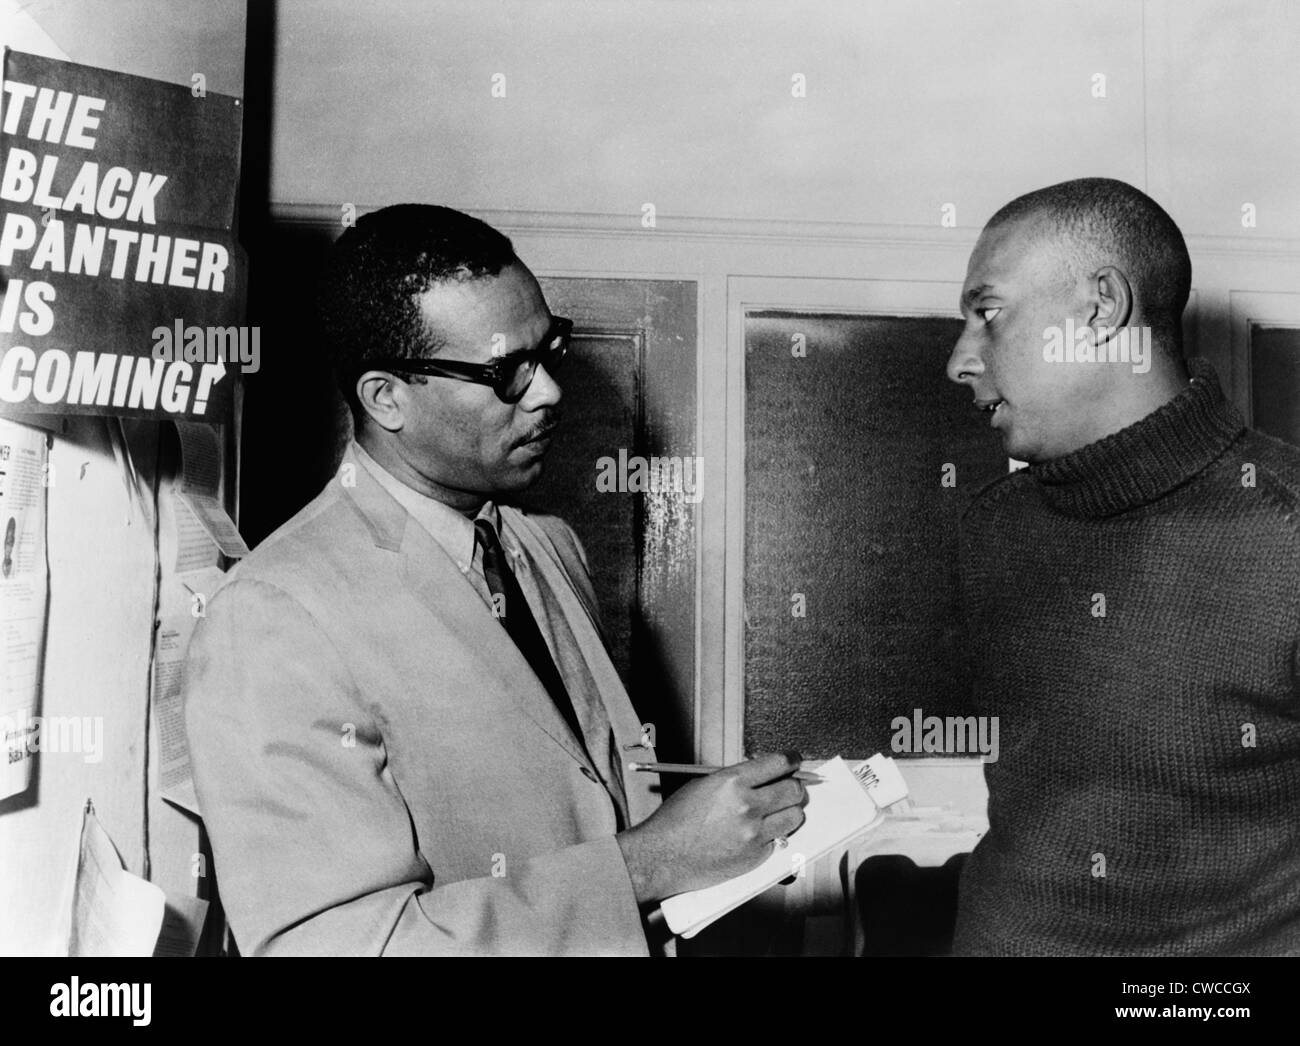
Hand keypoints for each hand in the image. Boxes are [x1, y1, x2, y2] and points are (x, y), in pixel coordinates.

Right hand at [616, 751, 808, 903]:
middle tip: (787, 788)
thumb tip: (765, 774)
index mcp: (732, 781)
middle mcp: (747, 805)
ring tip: (776, 812)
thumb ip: (737, 778)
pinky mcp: (756, 856)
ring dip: (789, 811)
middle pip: (794, 790)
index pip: (779, 763)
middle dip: (794, 787)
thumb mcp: (704, 784)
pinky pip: (780, 840)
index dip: (792, 760)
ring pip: (795, 816)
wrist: (662, 856)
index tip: (795, 761)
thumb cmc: (677, 820)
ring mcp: (754, 833)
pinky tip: (757, 833)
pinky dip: (774, 835)